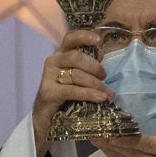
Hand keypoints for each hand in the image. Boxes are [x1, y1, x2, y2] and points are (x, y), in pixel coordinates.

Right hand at [32, 30, 114, 156]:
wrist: (46, 120)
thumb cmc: (66, 97)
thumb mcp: (78, 79)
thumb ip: (88, 67)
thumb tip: (104, 55)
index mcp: (61, 55)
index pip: (70, 38)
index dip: (84, 36)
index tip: (99, 40)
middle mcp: (52, 62)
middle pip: (75, 56)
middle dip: (94, 66)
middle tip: (105, 76)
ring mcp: (48, 77)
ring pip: (75, 74)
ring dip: (95, 84)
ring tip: (108, 94)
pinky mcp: (47, 93)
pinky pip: (71, 90)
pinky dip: (88, 94)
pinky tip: (100, 98)